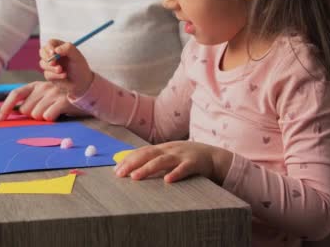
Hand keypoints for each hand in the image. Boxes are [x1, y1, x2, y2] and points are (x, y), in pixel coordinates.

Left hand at [0, 81, 88, 120]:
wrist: (85, 94)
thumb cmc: (61, 98)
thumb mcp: (44, 95)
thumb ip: (30, 101)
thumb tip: (14, 112)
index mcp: (36, 85)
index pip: (16, 94)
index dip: (6, 107)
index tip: (1, 119)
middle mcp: (43, 87)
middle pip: (25, 109)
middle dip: (32, 115)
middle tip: (44, 111)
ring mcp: (53, 93)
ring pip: (36, 115)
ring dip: (43, 117)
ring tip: (53, 111)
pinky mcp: (62, 101)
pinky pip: (48, 116)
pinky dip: (51, 118)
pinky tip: (58, 113)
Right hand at [39, 39, 93, 97]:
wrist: (81, 82)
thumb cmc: (80, 67)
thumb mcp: (77, 56)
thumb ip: (68, 49)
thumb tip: (56, 50)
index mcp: (60, 47)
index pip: (50, 43)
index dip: (49, 47)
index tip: (53, 53)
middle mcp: (54, 55)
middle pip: (42, 52)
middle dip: (47, 57)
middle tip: (54, 63)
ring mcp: (50, 65)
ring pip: (43, 63)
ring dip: (51, 68)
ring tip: (61, 70)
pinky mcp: (49, 74)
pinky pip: (47, 74)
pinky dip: (55, 75)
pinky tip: (64, 76)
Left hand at [114, 141, 232, 183]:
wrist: (213, 156)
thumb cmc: (187, 158)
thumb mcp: (170, 155)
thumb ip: (154, 160)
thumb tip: (133, 169)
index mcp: (162, 148)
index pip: (141, 152)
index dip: (128, 160)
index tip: (116, 170)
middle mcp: (170, 149)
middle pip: (148, 154)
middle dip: (132, 163)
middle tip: (120, 174)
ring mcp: (181, 155)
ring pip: (162, 161)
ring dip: (147, 168)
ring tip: (135, 177)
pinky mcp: (194, 163)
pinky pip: (184, 169)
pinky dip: (176, 173)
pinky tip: (168, 180)